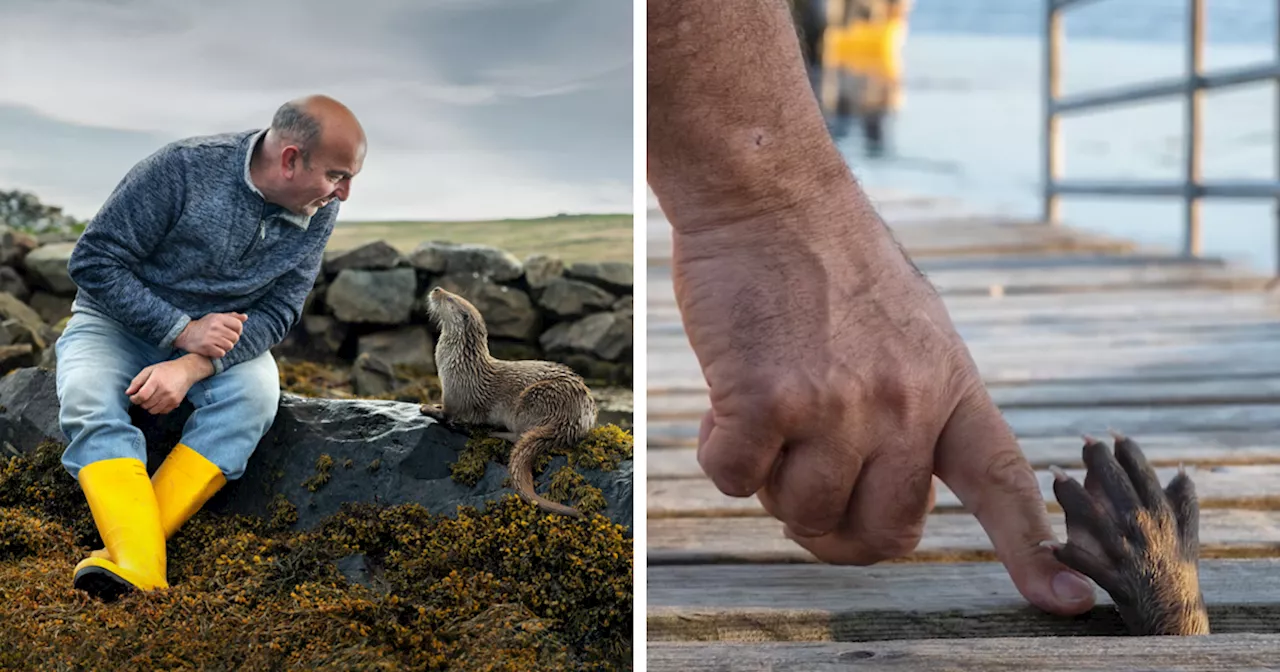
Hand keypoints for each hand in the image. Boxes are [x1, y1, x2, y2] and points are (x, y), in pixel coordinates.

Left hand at [126, 355, 211, 414]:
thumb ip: (137, 381)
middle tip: (142, 396)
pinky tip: (158, 401)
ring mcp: (171, 398)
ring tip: (150, 399)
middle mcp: (165, 391)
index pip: (142, 396)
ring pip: (153, 411)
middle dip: (140, 402)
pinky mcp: (176, 403)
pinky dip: (157, 408)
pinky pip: (162, 412)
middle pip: (146, 405)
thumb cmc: (166, 369)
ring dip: (148, 406)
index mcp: (157, 381)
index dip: (134, 399)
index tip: (133, 397)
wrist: (187, 371)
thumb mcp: (149, 370)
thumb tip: (128, 393)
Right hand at [175, 312, 247, 357]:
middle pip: (235, 337)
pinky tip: (214, 349)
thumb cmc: (204, 325)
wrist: (184, 333)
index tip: (231, 333)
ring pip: (230, 346)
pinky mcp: (206, 347)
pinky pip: (221, 353)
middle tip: (224, 340)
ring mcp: (210, 337)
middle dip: (231, 340)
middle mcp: (215, 327)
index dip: (238, 331)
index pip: (239, 325)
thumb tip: (245, 317)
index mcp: (219, 318)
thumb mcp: (216, 317)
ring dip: (225, 347)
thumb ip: (231, 317)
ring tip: (219, 344)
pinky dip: (219, 353)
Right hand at [668, 193, 1096, 617]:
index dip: (1032, 550)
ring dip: (771, 483)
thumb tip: (874, 484)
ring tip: (761, 416)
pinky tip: (723, 401)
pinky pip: (735, 481)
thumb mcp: (908, 325)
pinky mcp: (766, 399)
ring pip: (801, 514)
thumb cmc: (826, 257)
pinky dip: (720, 454)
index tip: (1068, 601)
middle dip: (834, 531)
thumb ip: (909, 402)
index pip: (1001, 482)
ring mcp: (837, 404)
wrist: (769, 192)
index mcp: (947, 385)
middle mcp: (903, 403)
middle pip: (880, 534)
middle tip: (801, 492)